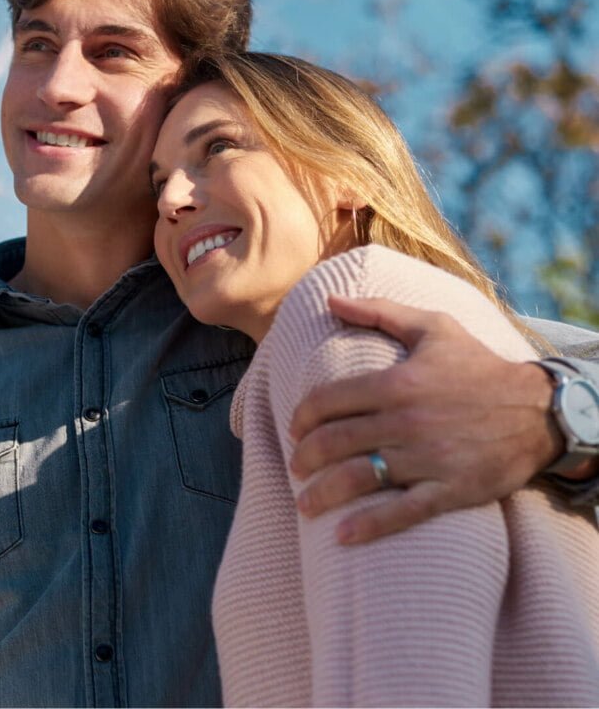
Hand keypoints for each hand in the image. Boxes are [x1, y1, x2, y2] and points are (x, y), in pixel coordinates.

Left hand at [288, 295, 565, 543]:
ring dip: (323, 493)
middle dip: (305, 457)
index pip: (328, 401)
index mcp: (396, 383)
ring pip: (359, 478)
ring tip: (304, 503)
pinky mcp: (451, 490)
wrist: (539, 410)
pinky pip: (402, 513)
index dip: (302, 417)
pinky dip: (369, 527)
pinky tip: (342, 536)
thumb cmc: (478, 365)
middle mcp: (405, 422)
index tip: (294, 428)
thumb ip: (378, 311)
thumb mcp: (432, 327)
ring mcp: (427, 459)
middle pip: (335, 442)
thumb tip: (331, 299)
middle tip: (295, 466)